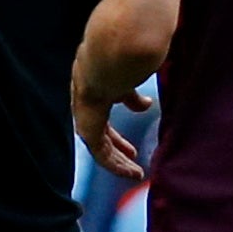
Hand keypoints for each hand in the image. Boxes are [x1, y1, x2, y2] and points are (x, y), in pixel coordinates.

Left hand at [72, 58, 153, 180]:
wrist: (108, 58)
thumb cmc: (120, 60)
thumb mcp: (128, 81)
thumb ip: (133, 97)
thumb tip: (146, 105)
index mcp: (94, 90)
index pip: (103, 114)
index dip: (117, 129)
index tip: (131, 140)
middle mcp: (86, 105)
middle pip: (102, 133)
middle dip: (119, 147)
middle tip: (134, 158)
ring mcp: (86, 118)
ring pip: (101, 148)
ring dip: (119, 161)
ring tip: (135, 173)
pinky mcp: (88, 131)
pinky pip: (100, 155)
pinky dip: (116, 166)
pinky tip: (131, 172)